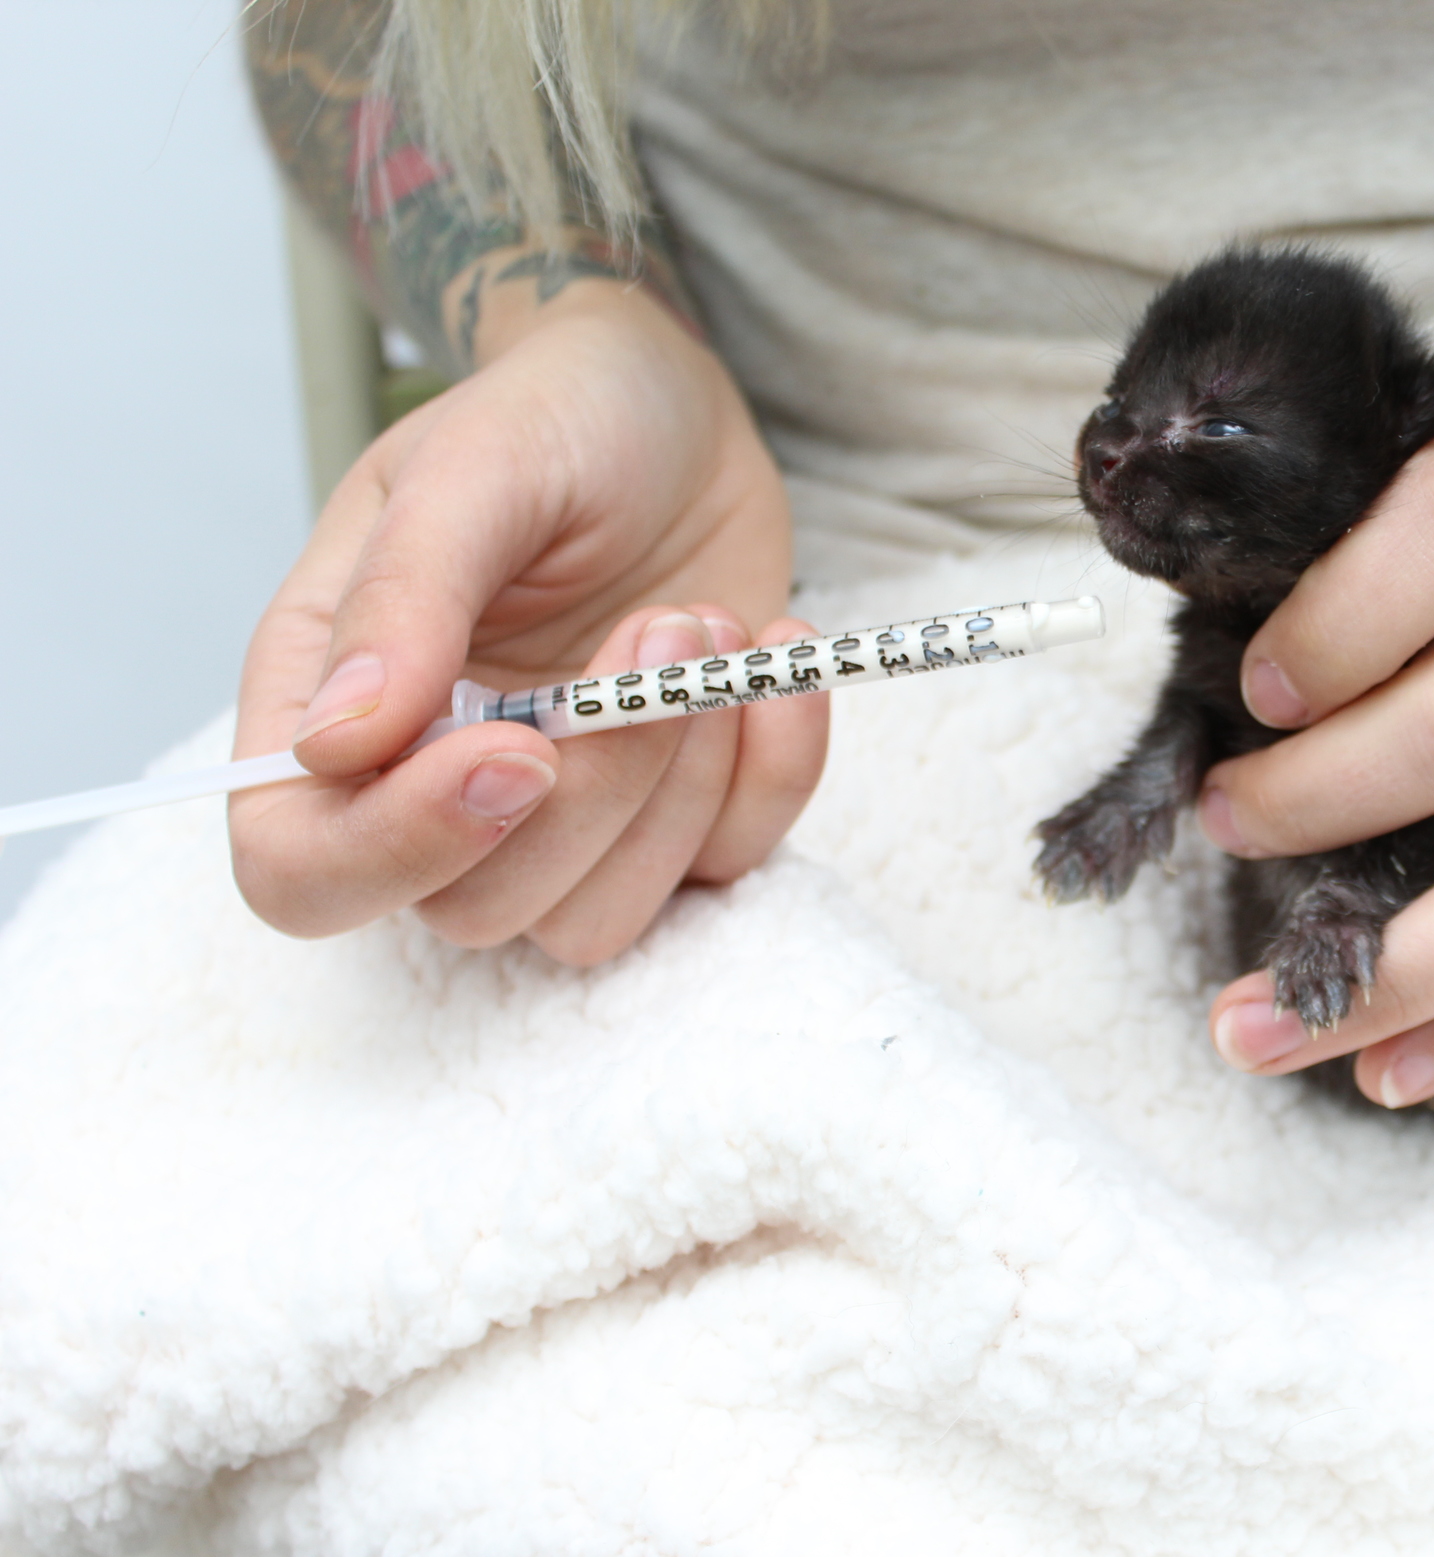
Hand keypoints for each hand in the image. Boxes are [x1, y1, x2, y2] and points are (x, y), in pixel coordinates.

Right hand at [229, 281, 826, 962]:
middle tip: (665, 626)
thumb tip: (335, 742)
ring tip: (709, 625)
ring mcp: (558, 813)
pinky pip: (725, 868)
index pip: (302, 870)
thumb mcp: (473, 469)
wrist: (677, 406)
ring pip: (598, 918)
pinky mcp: (674, 813)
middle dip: (596, 789)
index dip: (398, 850)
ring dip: (683, 787)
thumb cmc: (554, 416)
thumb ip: (403, 598)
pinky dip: (772, 775)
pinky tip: (775, 658)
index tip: (519, 746)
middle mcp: (428, 785)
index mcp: (328, 705)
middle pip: (476, 909)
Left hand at [1195, 430, 1433, 1107]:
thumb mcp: (1346, 569)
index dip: (1339, 625)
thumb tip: (1091, 836)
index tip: (1249, 703)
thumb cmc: (1430, 603)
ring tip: (1264, 1030)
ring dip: (1401, 973)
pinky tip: (1394, 1065)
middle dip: (1321, 804)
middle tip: (1224, 835)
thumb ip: (1251, 636)